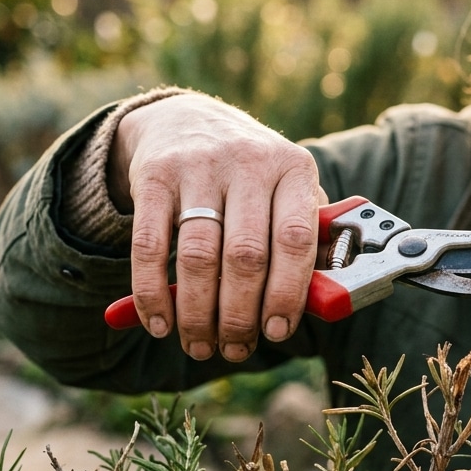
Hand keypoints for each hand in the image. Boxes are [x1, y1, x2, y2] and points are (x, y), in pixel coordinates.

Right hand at [109, 93, 323, 361]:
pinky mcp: (154, 177)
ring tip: (200, 346)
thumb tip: (321, 303)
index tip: (276, 332)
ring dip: (197, 313)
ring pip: (198, 256)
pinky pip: (149, 246)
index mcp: (293, 169)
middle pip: (244, 255)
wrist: (189, 120)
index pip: (295, 239)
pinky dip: (151, 293)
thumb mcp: (287, 191)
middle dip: (238, 315)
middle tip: (234, 350)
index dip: (287, 293)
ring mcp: (199, 167)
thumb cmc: (252, 177)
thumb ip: (306, 240)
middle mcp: (249, 163)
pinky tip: (159, 323)